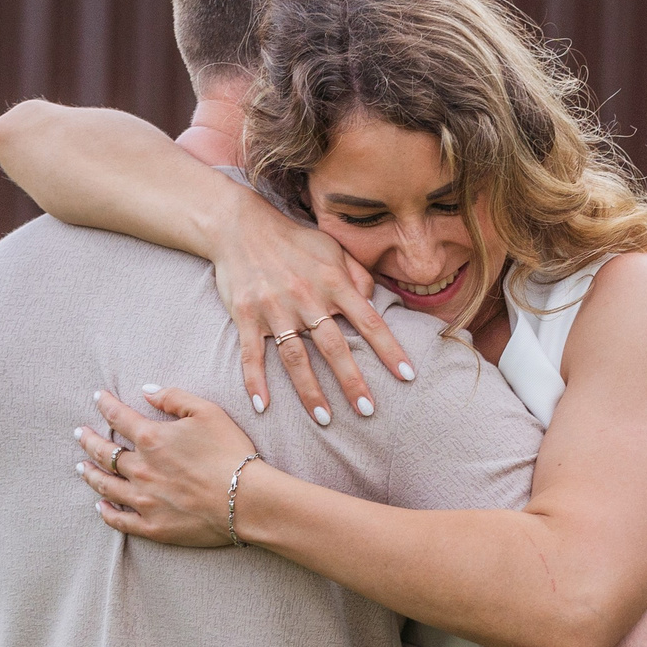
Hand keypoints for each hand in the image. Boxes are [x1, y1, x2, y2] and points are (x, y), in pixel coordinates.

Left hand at [76, 387, 259, 547]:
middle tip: (79, 434)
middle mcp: (140, 469)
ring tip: (81, 467)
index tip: (97, 397)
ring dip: (90, 474)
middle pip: (104, 452)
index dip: (105, 404)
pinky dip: (106, 512)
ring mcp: (143, 500)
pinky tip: (100, 506)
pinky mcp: (153, 526)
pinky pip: (120, 520)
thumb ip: (173, 397)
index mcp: (151, 438)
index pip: (118, 417)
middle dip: (89, 440)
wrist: (246, 499)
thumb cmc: (230, 452)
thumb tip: (147, 391)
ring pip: (105, 485)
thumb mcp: (207, 411)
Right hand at [209, 192, 413, 425]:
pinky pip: (251, 354)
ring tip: (325, 419)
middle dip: (352, 381)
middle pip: (333, 347)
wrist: (240, 226)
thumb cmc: (294, 240)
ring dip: (311, 391)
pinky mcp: (246, 316)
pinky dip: (255, 381)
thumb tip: (375, 303)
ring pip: (295, 357)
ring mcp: (274, 309)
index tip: (406, 376)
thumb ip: (357, 275)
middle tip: (368, 411)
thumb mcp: (333, 248)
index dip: (388, 349)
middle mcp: (305, 297)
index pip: (368, 320)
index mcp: (332, 281)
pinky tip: (263, 406)